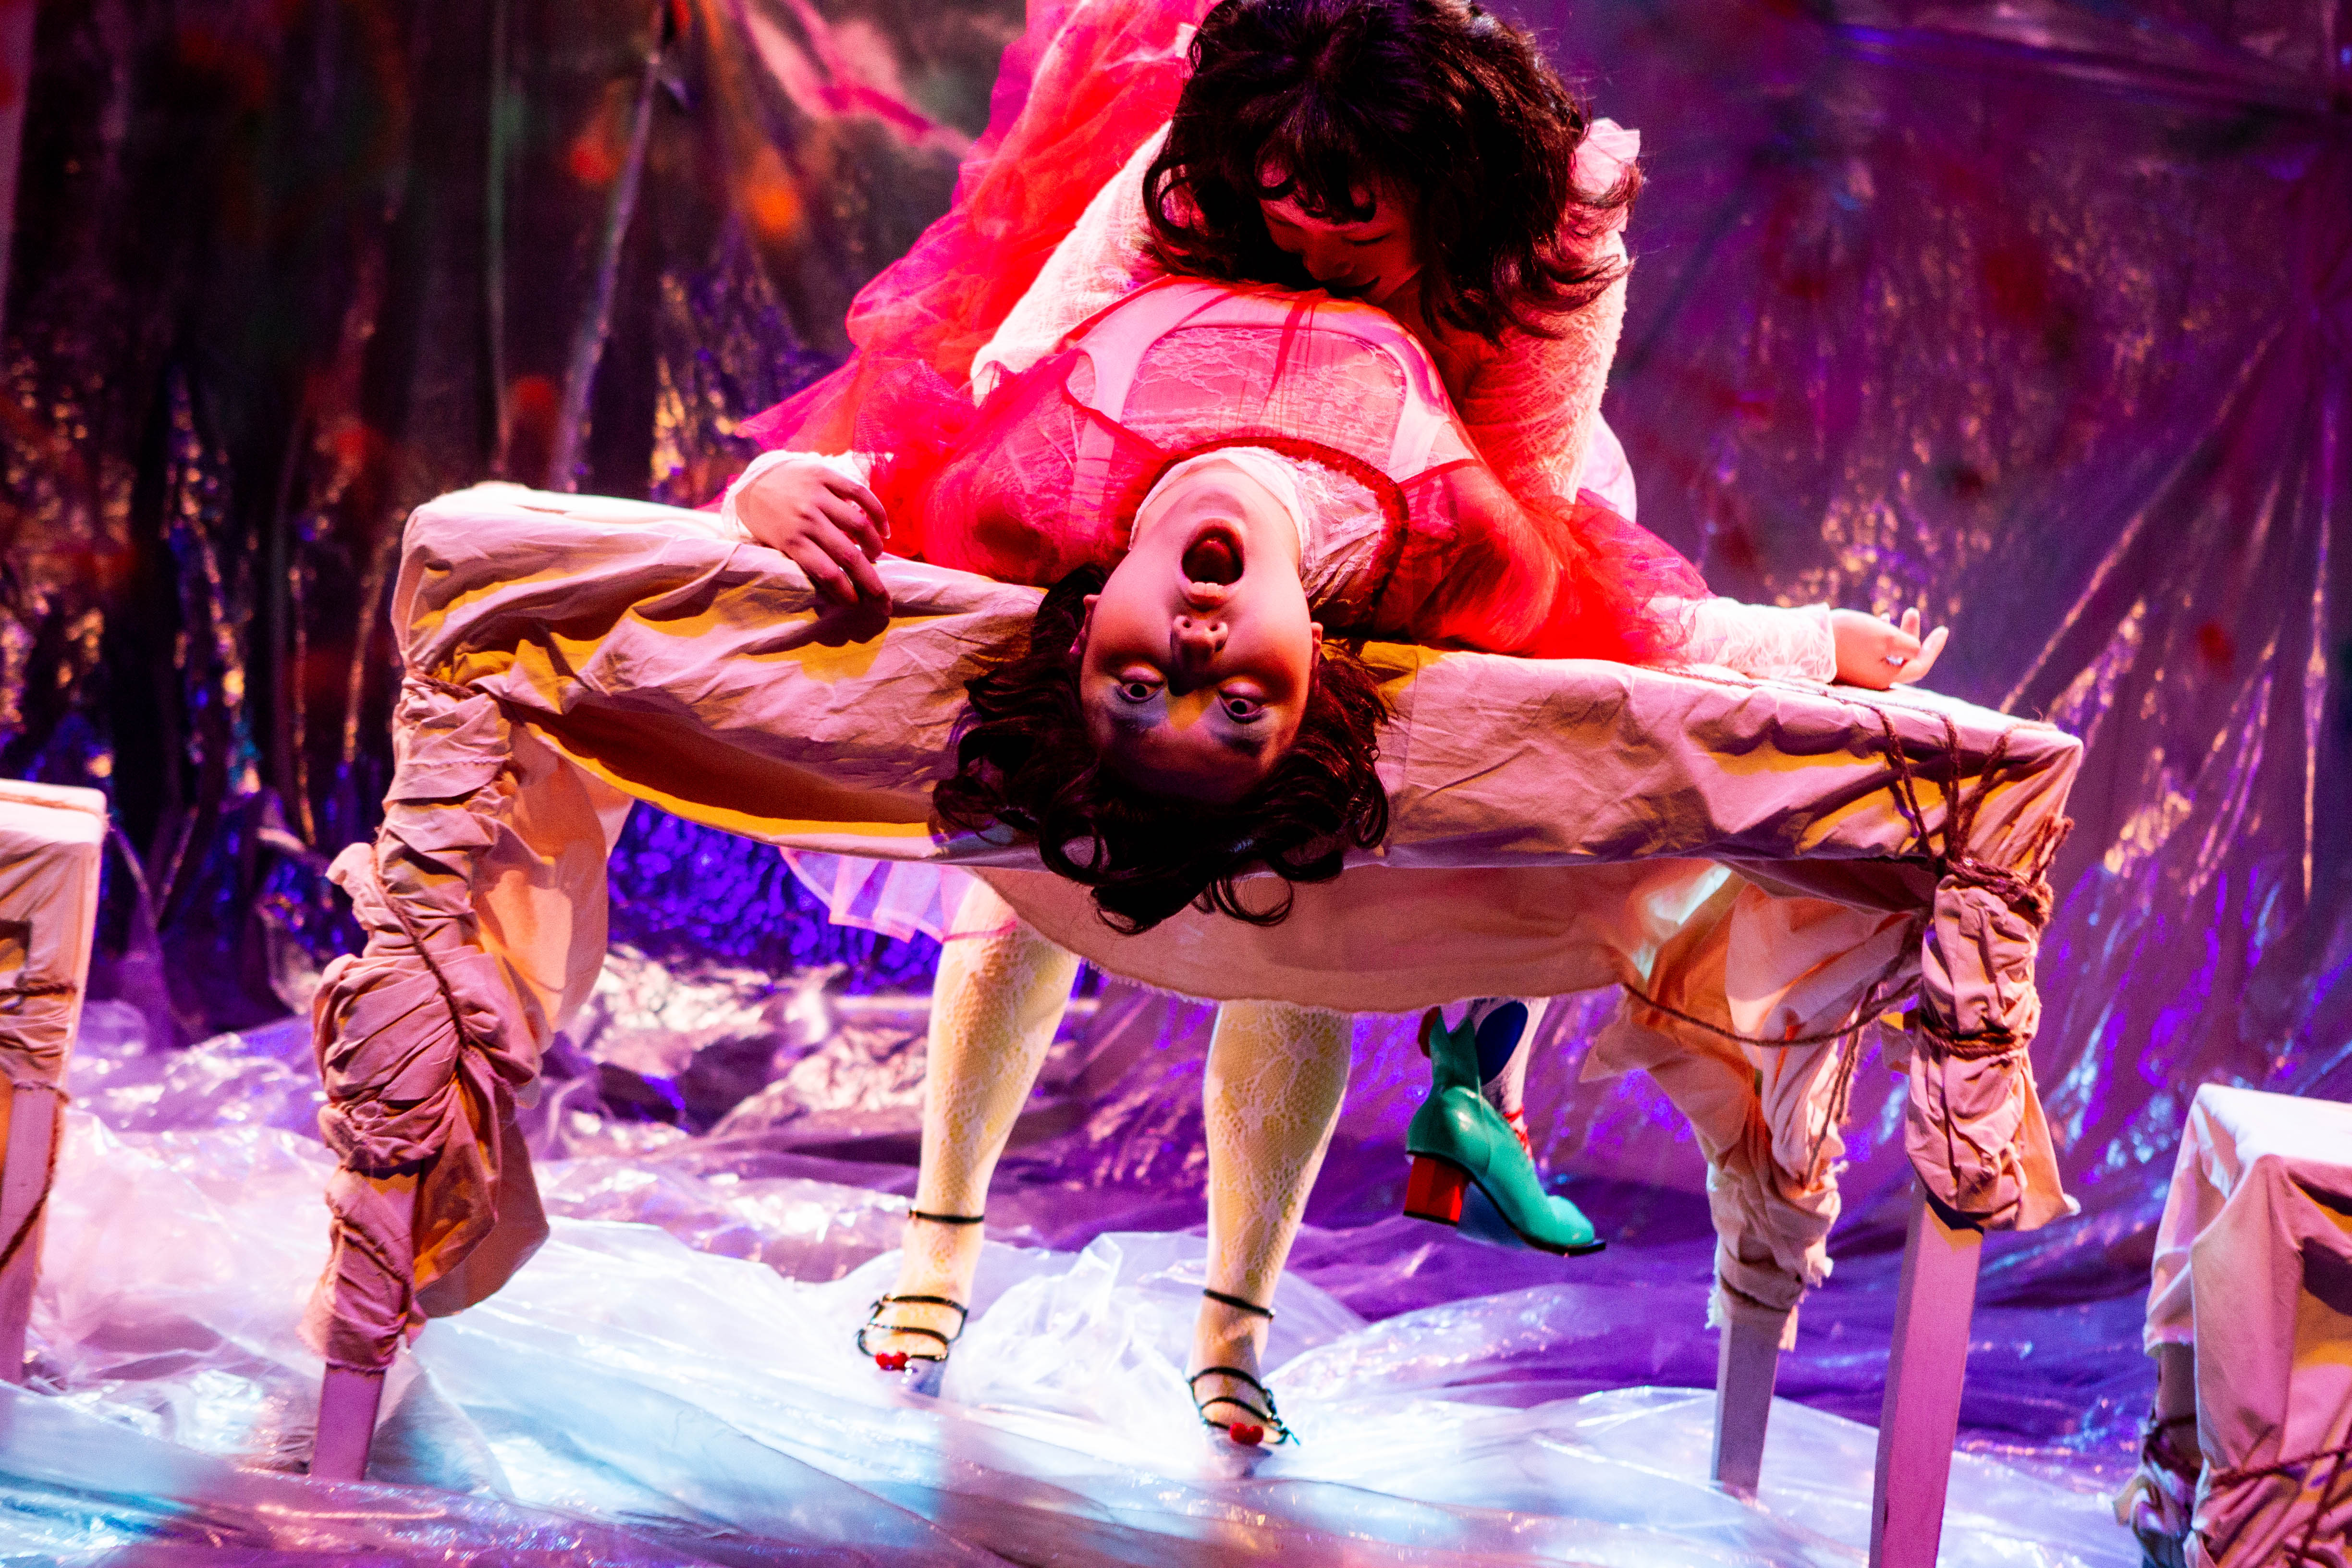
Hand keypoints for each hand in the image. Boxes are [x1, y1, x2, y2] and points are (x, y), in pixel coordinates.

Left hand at [735, 459, 889, 609]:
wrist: (753, 479)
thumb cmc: (767, 520)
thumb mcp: (777, 544)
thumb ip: (804, 557)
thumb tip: (837, 581)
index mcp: (791, 541)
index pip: (827, 573)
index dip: (846, 592)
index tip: (857, 603)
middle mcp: (806, 519)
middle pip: (849, 555)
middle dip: (872, 582)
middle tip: (884, 599)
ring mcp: (817, 495)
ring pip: (860, 525)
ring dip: (874, 546)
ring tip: (875, 554)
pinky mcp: (825, 475)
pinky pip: (860, 494)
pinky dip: (878, 513)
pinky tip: (883, 530)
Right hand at [1832, 606, 1947, 689]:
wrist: (1807, 639)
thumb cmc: (1849, 636)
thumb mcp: (1886, 637)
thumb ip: (1908, 645)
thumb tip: (1915, 649)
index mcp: (1886, 678)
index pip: (1919, 666)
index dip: (1933, 648)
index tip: (1944, 629)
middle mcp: (1874, 681)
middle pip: (1904, 660)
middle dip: (1913, 636)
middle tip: (1912, 611)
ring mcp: (1860, 674)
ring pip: (1888, 655)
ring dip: (1896, 634)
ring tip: (1896, 614)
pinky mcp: (1849, 665)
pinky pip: (1873, 653)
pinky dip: (1880, 638)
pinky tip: (1879, 620)